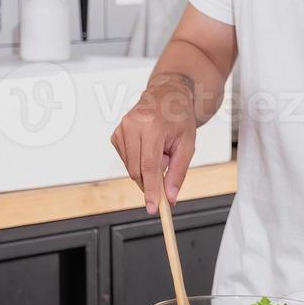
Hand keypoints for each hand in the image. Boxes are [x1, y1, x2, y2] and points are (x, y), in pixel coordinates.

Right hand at [110, 74, 195, 212]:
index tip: (154, 208)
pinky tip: (149, 148)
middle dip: (151, 181)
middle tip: (166, 175)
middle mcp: (132, 125)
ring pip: (130, 168)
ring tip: (160, 150)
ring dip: (147, 169)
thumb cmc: (179, 118)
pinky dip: (139, 162)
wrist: (167, 96)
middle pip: (137, 171)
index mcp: (151, 126)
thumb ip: (178, 173)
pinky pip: (126, 161)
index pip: (148, 167)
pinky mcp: (116, 134)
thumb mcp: (187, 145)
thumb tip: (170, 197)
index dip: (151, 191)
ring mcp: (121, 129)